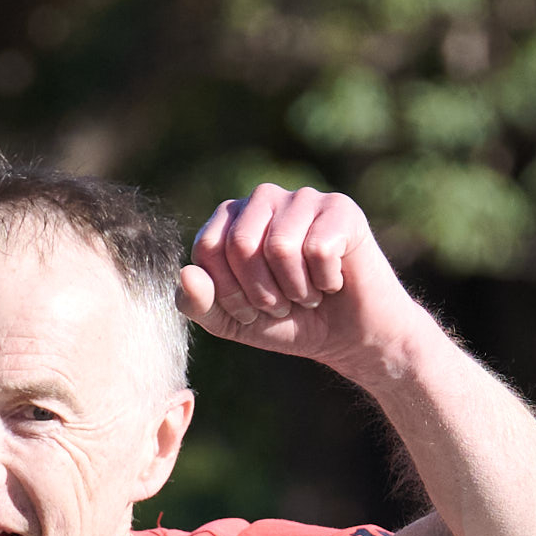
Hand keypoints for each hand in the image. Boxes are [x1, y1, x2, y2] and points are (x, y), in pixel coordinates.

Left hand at [177, 182, 419, 374]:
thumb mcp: (232, 322)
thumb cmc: (289, 322)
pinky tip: (334, 281)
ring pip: (281, 246)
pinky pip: (319, 249)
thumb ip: (198, 303)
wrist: (350, 337)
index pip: (208, 249)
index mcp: (230, 219)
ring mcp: (303, 198)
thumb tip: (185, 274)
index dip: (229, 293)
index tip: (252, 310)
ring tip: (309, 293)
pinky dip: (325, 281)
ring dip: (296, 289)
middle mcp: (263, 198)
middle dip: (262, 293)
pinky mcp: (340, 207)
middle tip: (284, 303)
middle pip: (241, 244)